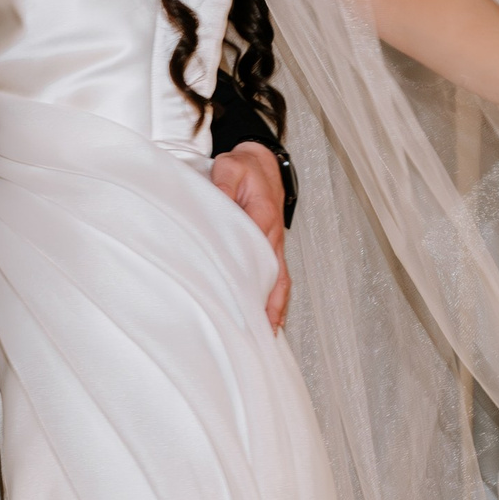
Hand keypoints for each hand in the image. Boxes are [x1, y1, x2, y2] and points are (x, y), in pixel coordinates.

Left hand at [211, 141, 290, 329]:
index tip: (235, 297)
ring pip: (279, 282)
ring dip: (274, 308)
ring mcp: (276, 246)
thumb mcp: (231, 167)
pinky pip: (280, 279)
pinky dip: (278, 302)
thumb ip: (224, 184)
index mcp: (263, 215)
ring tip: (266, 335)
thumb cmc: (245, 168)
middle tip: (253, 330)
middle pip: (271, 274)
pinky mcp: (274, 251)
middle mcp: (273, 235)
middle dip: (264, 302)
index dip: (245, 274)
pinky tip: (272, 322)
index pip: (254, 250)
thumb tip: (218, 202)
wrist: (264, 164)